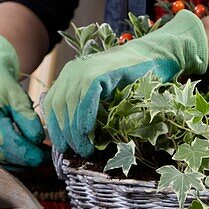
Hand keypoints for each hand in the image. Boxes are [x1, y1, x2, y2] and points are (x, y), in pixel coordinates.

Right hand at [0, 33, 46, 166]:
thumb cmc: (4, 87)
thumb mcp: (19, 97)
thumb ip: (28, 118)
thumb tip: (37, 141)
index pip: (8, 142)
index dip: (28, 152)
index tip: (46, 155)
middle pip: (1, 155)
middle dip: (26, 161)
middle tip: (44, 158)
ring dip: (19, 164)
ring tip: (36, 157)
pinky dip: (10, 162)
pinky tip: (24, 158)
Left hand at [45, 9, 207, 156]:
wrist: (155, 58)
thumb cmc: (133, 80)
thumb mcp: (104, 94)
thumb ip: (88, 108)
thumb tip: (76, 138)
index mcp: (70, 75)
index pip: (52, 103)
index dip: (55, 127)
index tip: (62, 146)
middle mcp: (73, 70)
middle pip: (57, 105)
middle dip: (63, 132)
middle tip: (76, 151)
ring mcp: (85, 68)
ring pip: (68, 103)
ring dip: (74, 130)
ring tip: (85, 148)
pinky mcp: (99, 71)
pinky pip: (85, 97)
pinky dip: (84, 116)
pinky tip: (88, 132)